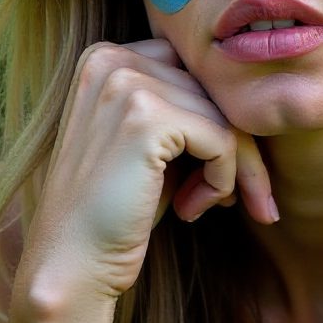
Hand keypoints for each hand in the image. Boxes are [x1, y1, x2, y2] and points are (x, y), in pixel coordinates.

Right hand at [18, 39, 277, 303]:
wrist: (70, 266)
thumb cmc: (115, 210)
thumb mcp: (151, 145)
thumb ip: (187, 110)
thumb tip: (252, 103)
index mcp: (107, 57)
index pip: (194, 70)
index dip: (218, 119)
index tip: (227, 168)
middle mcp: (112, 59)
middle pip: (212, 89)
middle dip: (239, 144)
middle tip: (243, 195)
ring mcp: (127, 85)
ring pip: (224, 115)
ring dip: (232, 168)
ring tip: (207, 204)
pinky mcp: (147, 118)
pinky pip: (222, 138)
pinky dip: (223, 178)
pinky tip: (194, 208)